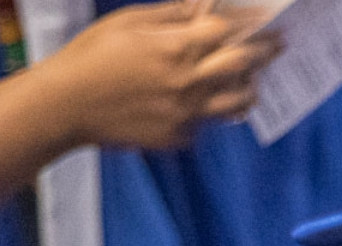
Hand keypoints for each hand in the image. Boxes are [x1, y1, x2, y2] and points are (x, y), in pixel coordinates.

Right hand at [26, 2, 282, 148]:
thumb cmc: (90, 57)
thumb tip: (204, 6)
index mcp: (175, 48)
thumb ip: (172, 16)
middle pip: (245, 64)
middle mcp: (188, 82)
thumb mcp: (127, 23)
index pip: (230, 32)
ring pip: (239, 101)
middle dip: (266, 50)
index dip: (251, 22)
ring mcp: (186, 113)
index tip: (268, 19)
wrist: (62, 106)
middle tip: (279, 43)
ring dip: (249, 87)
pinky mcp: (178, 137)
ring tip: (250, 79)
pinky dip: (211, 110)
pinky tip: (203, 101)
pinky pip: (209, 123)